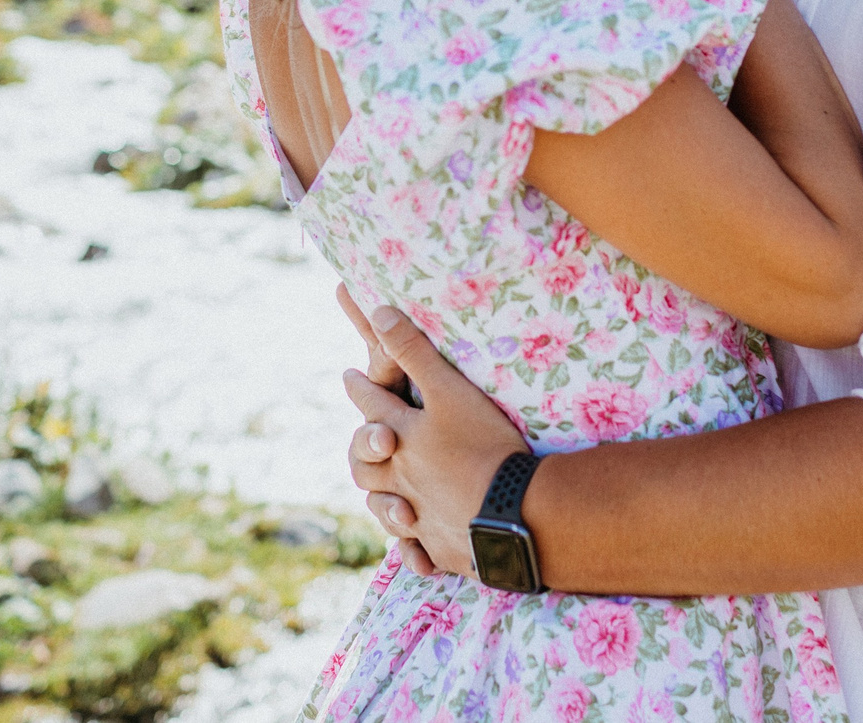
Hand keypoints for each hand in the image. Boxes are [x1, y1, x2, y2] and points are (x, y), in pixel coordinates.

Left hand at [342, 304, 527, 581]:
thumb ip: (414, 352)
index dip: (359, 388)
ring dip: (382, 501)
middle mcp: (402, 478)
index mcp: (402, 438)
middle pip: (365, 464)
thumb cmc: (484, 447)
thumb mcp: (450, 391)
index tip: (348, 377)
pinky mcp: (442, 547)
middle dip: (361, 448)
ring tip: (386, 495)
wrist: (515, 515)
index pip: (372, 405)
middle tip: (365, 439)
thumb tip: (379, 310)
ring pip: (386, 509)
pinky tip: (419, 552)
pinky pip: (421, 550)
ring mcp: (420, 516)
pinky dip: (416, 550)